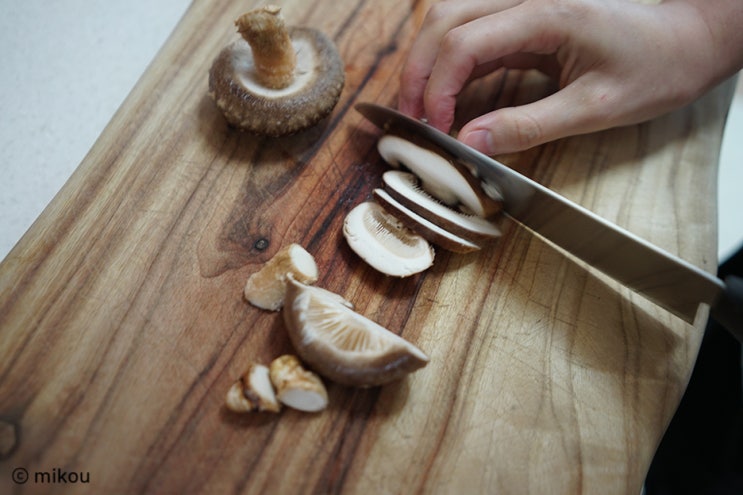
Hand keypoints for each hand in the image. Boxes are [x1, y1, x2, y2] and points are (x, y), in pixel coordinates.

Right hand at [398, 0, 742, 154]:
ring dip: (427, 62)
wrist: (685, 43)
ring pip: (450, 18)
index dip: (440, 87)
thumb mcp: (594, 109)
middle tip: (411, 118)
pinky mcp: (525, 21)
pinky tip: (446, 97)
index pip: (466, 41)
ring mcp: (524, 5)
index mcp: (547, 13)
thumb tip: (471, 144)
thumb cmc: (654, 69)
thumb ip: (528, 127)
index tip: (436, 129)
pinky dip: (450, 65)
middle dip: (419, 70)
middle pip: (445, 18)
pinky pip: (472, 34)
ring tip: (421, 108)